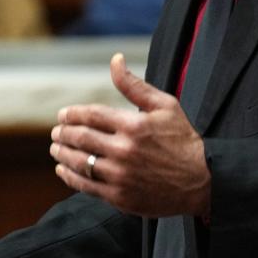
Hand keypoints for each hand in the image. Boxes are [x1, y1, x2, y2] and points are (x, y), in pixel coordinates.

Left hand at [50, 53, 210, 217]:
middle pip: (80, 138)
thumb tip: (114, 60)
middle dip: (63, 132)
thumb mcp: (164, 105)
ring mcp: (120, 175)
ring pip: (79, 162)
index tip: (63, 115)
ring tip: (56, 148)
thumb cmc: (182, 139)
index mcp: (133, 125)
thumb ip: (134, 85)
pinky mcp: (120, 197)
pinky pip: (86, 186)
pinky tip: (63, 170)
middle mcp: (124, 150)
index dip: (72, 114)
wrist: (202, 181)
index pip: (90, 115)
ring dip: (62, 153)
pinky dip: (70, 177)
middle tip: (56, 131)